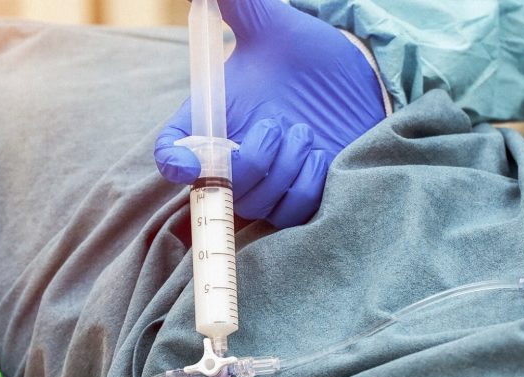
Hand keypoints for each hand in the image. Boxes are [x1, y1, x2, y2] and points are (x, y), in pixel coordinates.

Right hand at [155, 0, 384, 227]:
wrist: (351, 80)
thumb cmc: (303, 55)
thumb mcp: (272, 28)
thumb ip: (242, 6)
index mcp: (213, 121)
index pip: (173, 150)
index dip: (173, 161)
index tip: (183, 163)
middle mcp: (232, 157)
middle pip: (217, 187)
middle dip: (251, 160)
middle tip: (278, 124)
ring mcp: (264, 183)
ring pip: (256, 202)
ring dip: (283, 167)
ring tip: (304, 134)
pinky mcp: (295, 199)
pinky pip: (290, 210)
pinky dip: (305, 184)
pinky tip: (318, 156)